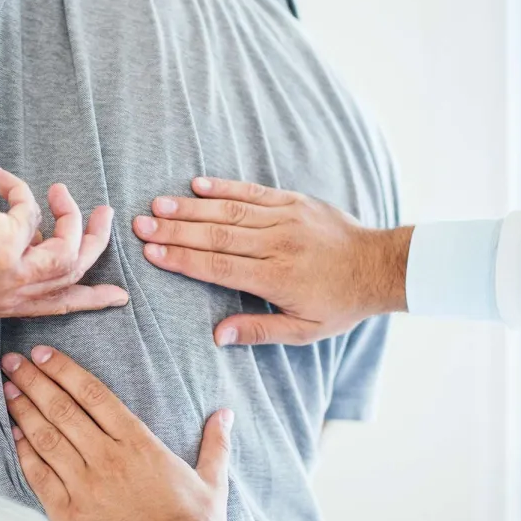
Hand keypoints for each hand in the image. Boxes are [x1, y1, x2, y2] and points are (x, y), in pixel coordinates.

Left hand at [0, 170, 128, 317]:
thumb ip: (15, 256)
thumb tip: (44, 236)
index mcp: (0, 304)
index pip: (58, 306)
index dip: (91, 299)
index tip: (118, 296)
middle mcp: (7, 298)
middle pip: (73, 276)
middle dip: (96, 243)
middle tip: (105, 214)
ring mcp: (9, 277)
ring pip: (68, 252)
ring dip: (72, 217)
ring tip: (62, 191)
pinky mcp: (7, 248)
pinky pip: (34, 215)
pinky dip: (22, 192)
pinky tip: (1, 179)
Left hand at [0, 347, 232, 520]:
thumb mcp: (213, 480)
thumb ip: (215, 443)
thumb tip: (225, 413)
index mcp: (139, 444)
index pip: (94, 395)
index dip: (65, 371)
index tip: (44, 354)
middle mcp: (108, 458)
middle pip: (63, 410)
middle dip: (34, 381)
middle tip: (12, 361)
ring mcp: (85, 486)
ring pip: (47, 438)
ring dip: (24, 411)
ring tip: (6, 389)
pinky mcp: (68, 515)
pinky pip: (39, 477)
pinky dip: (24, 453)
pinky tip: (12, 434)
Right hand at [132, 178, 413, 345]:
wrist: (379, 266)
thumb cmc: (340, 303)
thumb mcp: (304, 331)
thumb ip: (259, 331)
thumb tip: (216, 336)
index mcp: (276, 278)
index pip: (219, 267)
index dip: (183, 259)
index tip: (152, 253)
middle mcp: (277, 244)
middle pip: (216, 235)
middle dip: (175, 230)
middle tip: (140, 225)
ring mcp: (285, 218)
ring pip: (229, 210)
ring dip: (190, 207)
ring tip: (157, 205)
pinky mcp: (294, 201)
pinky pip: (253, 191)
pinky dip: (224, 186)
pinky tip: (197, 184)